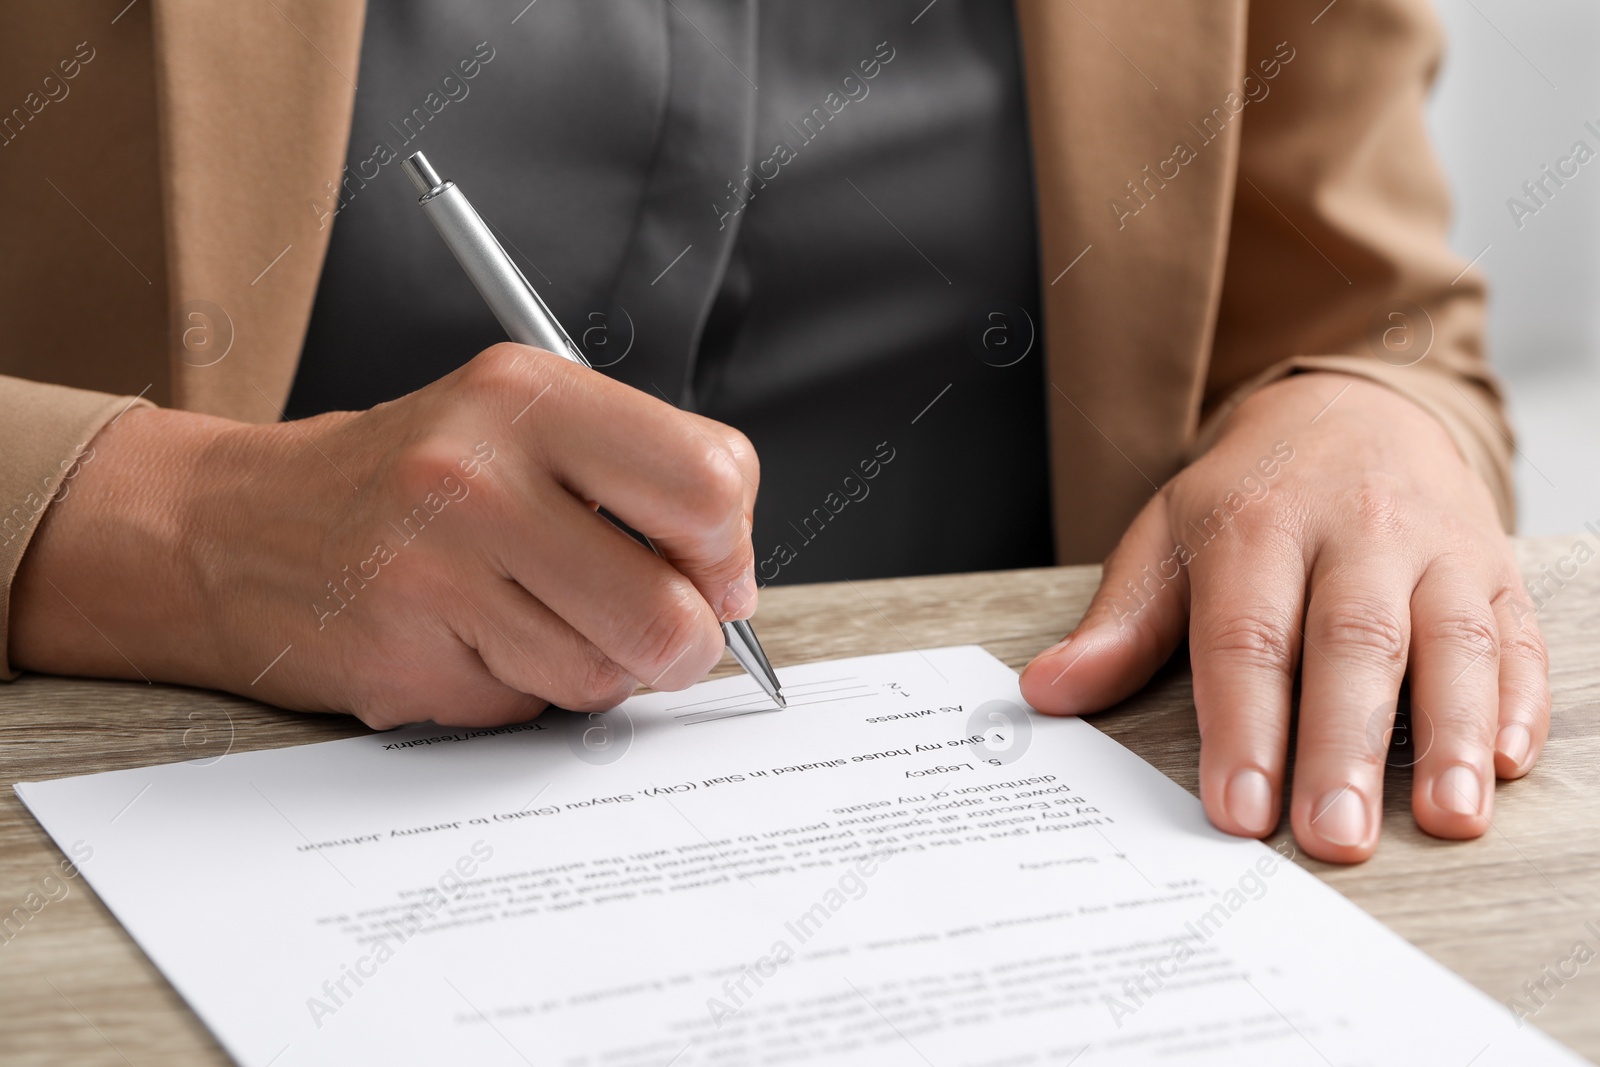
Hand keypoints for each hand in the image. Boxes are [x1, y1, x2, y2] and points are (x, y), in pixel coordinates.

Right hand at [10, 344, 758, 726]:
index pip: (710, 482)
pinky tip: (472, 641)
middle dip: (683, 642)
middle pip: (672, 612)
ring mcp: (435, 575)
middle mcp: (478, 477)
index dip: (726, 547)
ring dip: (594, 667)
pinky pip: (532, 709)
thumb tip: (732, 585)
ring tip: (530, 616)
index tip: (706, 566)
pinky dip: (524, 691)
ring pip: (606, 676)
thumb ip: (637, 482)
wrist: (233, 529)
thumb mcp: (521, 426)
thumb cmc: (403, 480)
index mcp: (526, 396)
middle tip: (653, 626)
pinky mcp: (405, 660)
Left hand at [1019, 372, 1548, 862]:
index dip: (1243, 726)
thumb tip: (1047, 692)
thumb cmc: (1252, 494)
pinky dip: (1520, 698)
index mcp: (1257, 525)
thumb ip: (1120, 623)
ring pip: (1453, 640)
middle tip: (1334, 835)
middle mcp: (1355, 531)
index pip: (1248, 636)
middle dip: (1344, 745)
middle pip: (1353, 643)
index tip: (1238, 808)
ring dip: (1454, 733)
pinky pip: (1518, 632)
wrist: (1351, 408)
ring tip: (1448, 815)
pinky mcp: (1495, 565)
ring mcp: (1436, 547)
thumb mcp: (1168, 536)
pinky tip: (1509, 760)